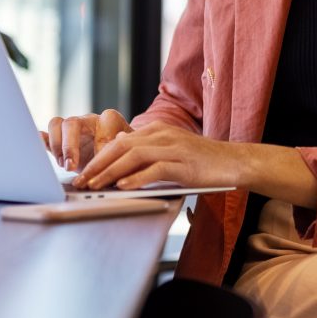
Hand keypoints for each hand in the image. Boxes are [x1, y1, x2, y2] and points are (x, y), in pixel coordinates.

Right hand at [41, 108, 128, 173]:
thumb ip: (124, 146)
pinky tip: (39, 151)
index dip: (101, 141)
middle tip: (70, 166)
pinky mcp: (60, 140)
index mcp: (109, 120)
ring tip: (63, 165)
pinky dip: (42, 142)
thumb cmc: (125, 155)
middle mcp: (89, 120)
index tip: (101, 161)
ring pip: (57, 124)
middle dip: (69, 146)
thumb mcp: (129, 153)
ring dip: (57, 146)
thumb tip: (120, 137)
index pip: (103, 122)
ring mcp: (73, 129)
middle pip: (72, 122)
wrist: (116, 159)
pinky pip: (46, 136)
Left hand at [75, 121, 245, 191]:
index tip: (82, 174)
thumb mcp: (171, 150)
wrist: (235, 161)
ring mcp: (174, 147)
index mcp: (158, 129)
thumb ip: (147, 149)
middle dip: (98, 165)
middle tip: (81, 182)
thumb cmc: (203, 161)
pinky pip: (155, 169)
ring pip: (134, 156)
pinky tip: (123, 187)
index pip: (119, 141)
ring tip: (96, 186)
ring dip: (111, 172)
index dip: (98, 157)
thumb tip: (119, 147)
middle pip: (121, 146)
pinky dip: (137, 178)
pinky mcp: (185, 163)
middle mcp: (163, 134)